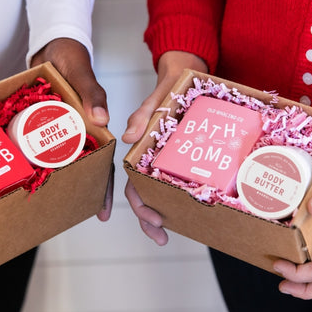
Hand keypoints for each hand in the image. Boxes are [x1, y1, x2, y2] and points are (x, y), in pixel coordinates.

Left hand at [31, 38, 112, 219]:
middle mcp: (78, 132)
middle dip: (78, 190)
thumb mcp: (82, 74)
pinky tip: (24, 170)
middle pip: (81, 166)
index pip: (104, 162)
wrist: (49, 45)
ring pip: (58, 159)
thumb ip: (92, 93)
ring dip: (53, 177)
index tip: (102, 211)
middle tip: (66, 211)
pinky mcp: (42, 124)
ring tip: (42, 201)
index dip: (104, 188)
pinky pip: (38, 144)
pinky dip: (32, 157)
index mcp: (94, 126)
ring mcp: (58, 130)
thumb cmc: (71, 57)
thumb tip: (102, 121)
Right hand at [122, 51, 207, 244]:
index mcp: (138, 149)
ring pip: (153, 192)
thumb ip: (142, 116)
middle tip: (161, 237)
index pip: (131, 183)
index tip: (152, 218)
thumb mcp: (157, 99)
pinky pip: (170, 180)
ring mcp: (160, 158)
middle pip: (140, 194)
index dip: (138, 203)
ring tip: (168, 234)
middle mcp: (147, 158)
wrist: (185, 73)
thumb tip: (126, 138)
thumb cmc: (170, 85)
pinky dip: (172, 198)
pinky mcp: (174, 155)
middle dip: (148, 218)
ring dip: (158, 215)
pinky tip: (182, 210)